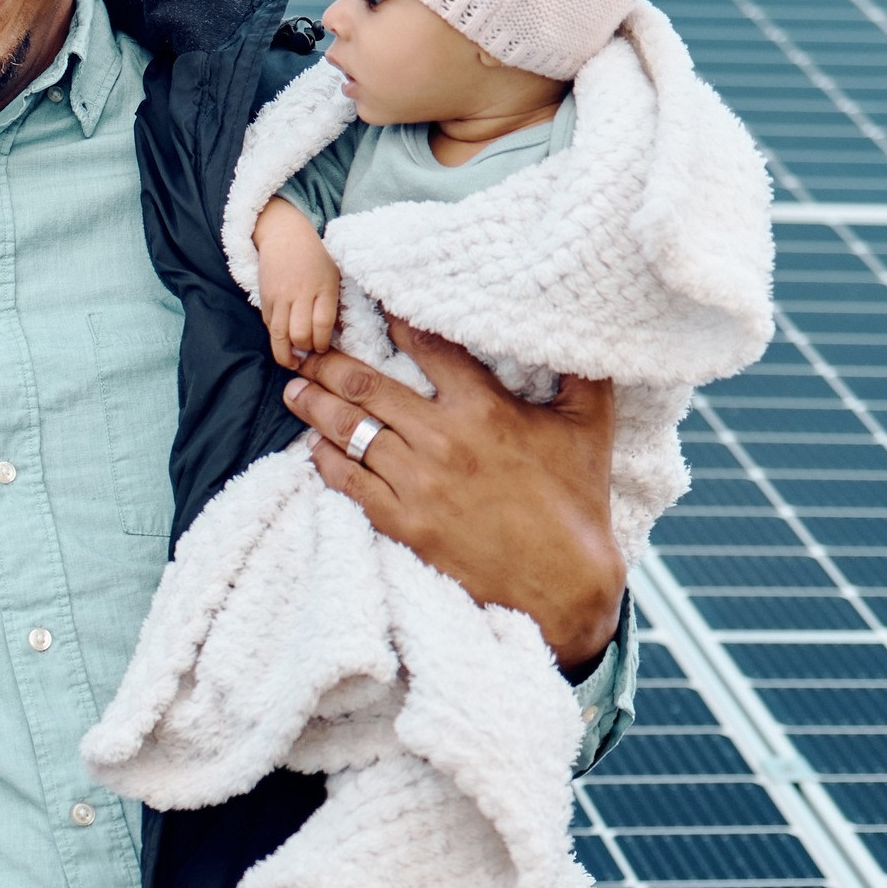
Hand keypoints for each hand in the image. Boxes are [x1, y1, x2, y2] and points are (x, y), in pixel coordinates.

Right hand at [251, 200, 343, 368]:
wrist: (284, 236)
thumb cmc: (315, 259)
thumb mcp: (333, 276)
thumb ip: (334, 304)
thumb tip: (335, 336)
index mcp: (323, 287)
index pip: (322, 324)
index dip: (322, 343)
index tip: (324, 348)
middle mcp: (301, 292)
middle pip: (300, 334)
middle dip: (305, 350)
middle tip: (309, 353)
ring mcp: (280, 296)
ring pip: (280, 335)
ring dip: (286, 354)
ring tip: (293, 361)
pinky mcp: (265, 299)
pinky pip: (269, 326)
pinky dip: (276, 339)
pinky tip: (283, 343)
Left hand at [287, 330, 624, 670]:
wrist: (562, 585)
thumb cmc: (577, 502)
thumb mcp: (590, 426)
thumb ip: (584, 372)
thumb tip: (587, 329)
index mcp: (482, 408)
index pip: (426, 346)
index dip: (394, 318)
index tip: (370, 302)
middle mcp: (441, 440)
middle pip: (369, 388)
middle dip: (331, 362)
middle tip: (307, 347)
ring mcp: (417, 484)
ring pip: (351, 432)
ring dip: (317, 406)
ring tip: (296, 389)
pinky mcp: (404, 524)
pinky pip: (351, 484)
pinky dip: (328, 460)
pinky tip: (315, 448)